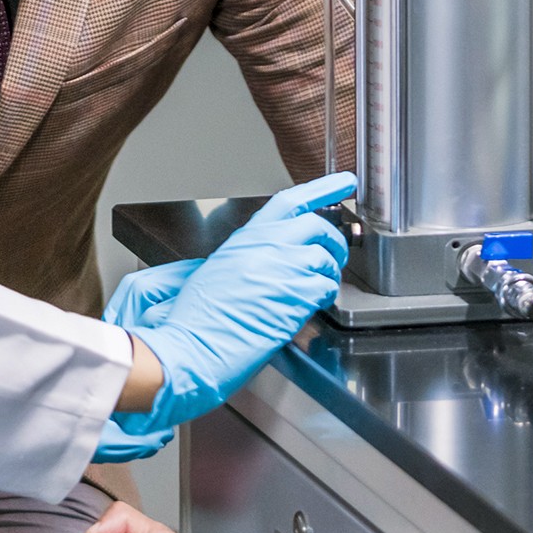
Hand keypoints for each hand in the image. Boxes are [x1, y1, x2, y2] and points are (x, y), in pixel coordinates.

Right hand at [117, 172, 353, 437]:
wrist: (189, 350)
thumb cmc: (193, 322)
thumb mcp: (211, 275)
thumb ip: (244, 259)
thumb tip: (267, 261)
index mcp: (243, 240)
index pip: (289, 203)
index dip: (322, 189)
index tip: (344, 182)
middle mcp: (264, 248)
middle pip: (316, 226)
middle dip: (333, 241)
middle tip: (335, 255)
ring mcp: (280, 271)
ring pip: (325, 259)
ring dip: (329, 275)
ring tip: (318, 289)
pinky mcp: (293, 298)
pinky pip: (325, 288)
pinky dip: (325, 297)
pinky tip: (311, 308)